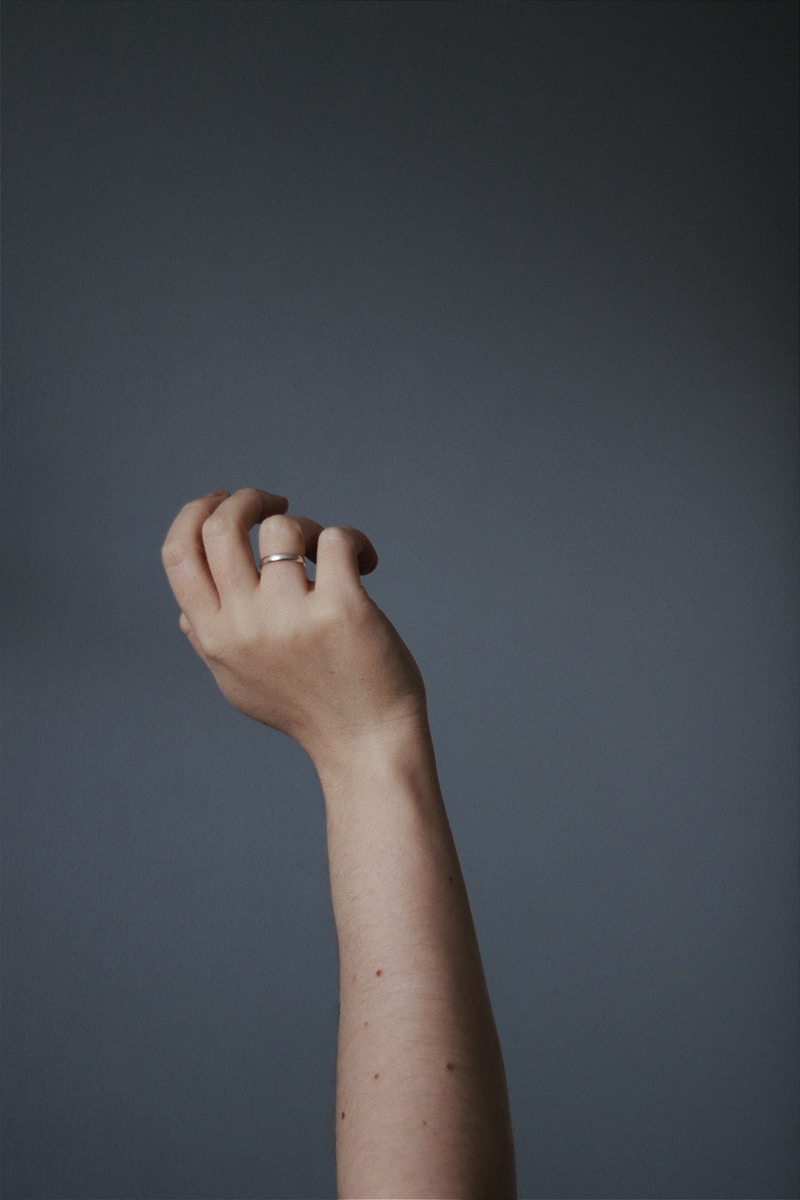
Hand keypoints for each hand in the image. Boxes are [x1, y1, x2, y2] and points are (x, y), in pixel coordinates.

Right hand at [161, 489, 425, 769]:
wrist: (365, 745)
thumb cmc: (307, 711)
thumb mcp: (238, 683)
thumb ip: (208, 643)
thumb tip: (184, 610)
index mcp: (213, 637)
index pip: (177, 553)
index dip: (194, 512)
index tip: (223, 501)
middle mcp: (244, 626)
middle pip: (219, 526)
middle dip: (245, 498)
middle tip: (275, 503)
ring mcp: (291, 617)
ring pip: (280, 527)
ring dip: (306, 524)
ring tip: (327, 551)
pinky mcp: (342, 609)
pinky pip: (336, 539)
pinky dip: (354, 540)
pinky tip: (366, 563)